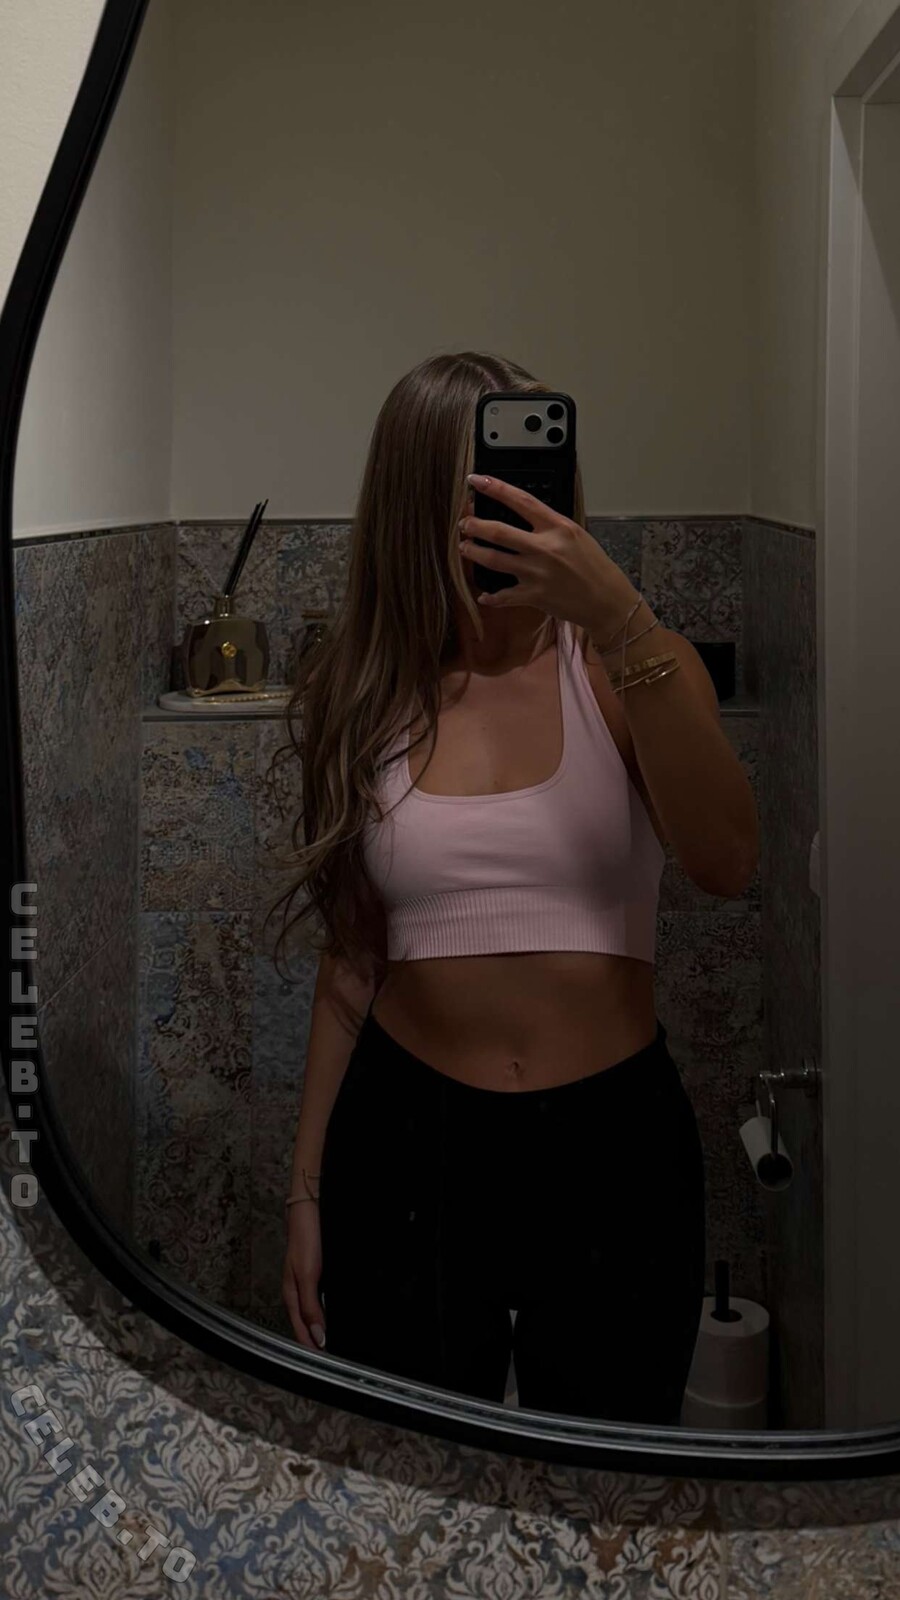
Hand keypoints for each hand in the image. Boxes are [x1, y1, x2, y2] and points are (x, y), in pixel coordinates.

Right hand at [282, 1201, 326, 1350]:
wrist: (311, 1210)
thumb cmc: (306, 1238)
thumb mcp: (307, 1274)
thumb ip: (311, 1306)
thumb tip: (318, 1336)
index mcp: (291, 1294)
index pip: (300, 1330)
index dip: (311, 1348)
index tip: (323, 1365)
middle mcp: (298, 1291)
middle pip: (305, 1324)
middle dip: (315, 1343)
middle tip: (331, 1361)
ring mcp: (307, 1281)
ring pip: (314, 1313)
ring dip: (322, 1328)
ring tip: (334, 1345)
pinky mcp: (317, 1272)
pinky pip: (321, 1299)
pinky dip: (327, 1312)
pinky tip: (335, 1315)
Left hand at [458, 472, 637, 636]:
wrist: (607, 600)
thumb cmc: (594, 566)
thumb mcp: (575, 535)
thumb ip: (549, 526)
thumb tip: (522, 517)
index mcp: (557, 527)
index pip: (520, 501)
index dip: (495, 488)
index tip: (475, 480)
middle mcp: (544, 548)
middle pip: (498, 532)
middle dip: (474, 525)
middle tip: (464, 524)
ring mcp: (537, 573)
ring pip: (494, 560)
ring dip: (474, 552)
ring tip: (465, 547)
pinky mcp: (534, 596)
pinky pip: (504, 596)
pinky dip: (491, 597)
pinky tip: (484, 595)